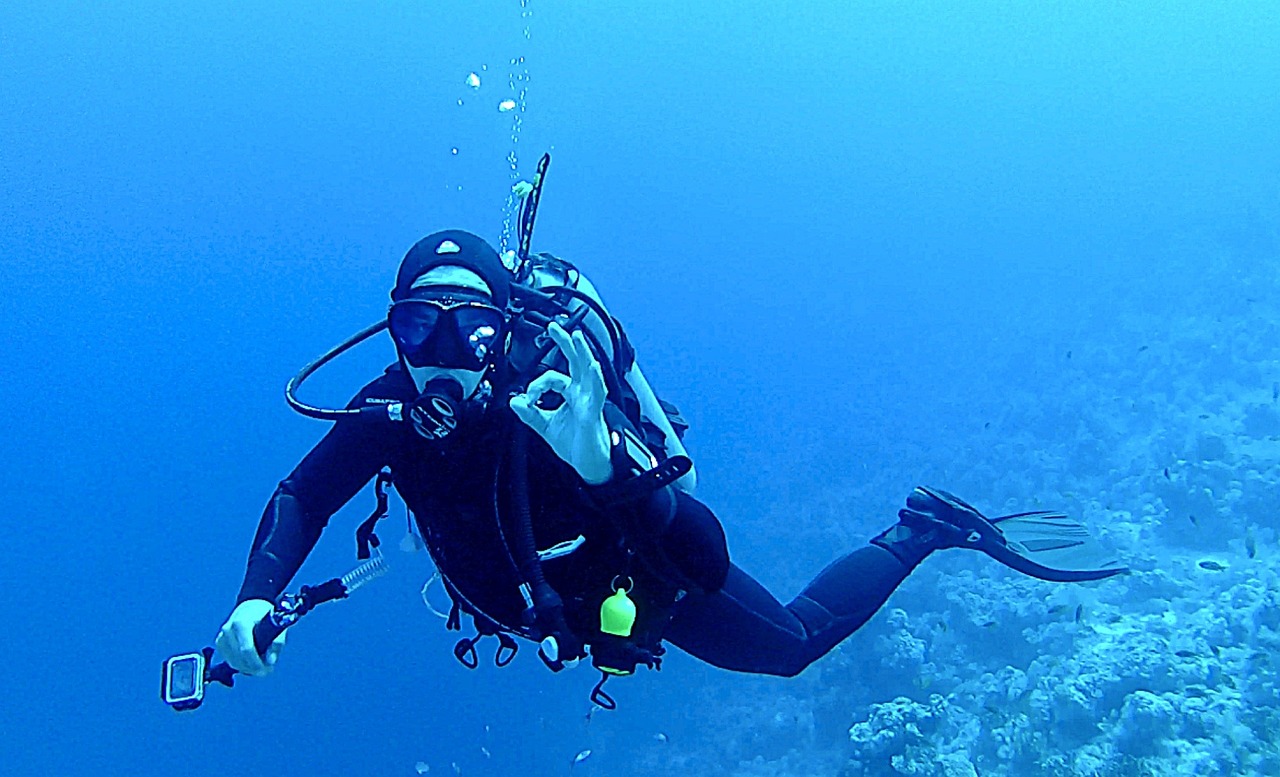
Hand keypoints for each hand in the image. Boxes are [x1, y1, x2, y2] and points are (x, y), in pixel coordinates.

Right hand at [215, 599, 286, 676]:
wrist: (251, 605)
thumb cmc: (264, 613)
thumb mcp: (275, 624)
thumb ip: (276, 642)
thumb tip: (271, 661)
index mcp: (241, 623)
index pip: (247, 650)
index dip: (257, 663)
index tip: (267, 670)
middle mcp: (228, 630)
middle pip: (239, 658)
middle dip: (253, 668)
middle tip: (266, 671)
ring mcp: (222, 636)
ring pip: (232, 661)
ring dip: (247, 668)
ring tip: (260, 667)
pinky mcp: (220, 642)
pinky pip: (229, 659)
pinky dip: (239, 663)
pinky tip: (250, 662)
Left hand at [509, 322, 611, 484]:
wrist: (590, 465)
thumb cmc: (577, 444)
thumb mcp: (546, 427)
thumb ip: (530, 414)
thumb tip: (514, 400)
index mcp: (572, 394)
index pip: (552, 377)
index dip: (536, 384)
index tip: (527, 399)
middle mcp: (582, 393)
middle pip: (575, 362)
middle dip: (565, 342)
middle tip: (554, 326)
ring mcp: (590, 401)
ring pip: (588, 372)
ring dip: (583, 354)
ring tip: (577, 338)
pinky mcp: (594, 413)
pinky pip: (596, 393)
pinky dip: (594, 379)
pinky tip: (591, 367)